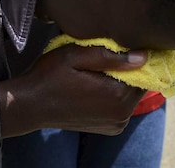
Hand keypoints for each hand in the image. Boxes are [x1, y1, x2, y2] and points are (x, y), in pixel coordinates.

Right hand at [0, 44, 147, 137]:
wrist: (29, 105)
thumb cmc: (50, 75)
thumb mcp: (76, 56)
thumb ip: (111, 56)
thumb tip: (143, 56)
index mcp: (118, 97)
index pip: (144, 72)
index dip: (135, 57)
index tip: (121, 46)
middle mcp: (122, 115)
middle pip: (138, 85)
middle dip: (127, 70)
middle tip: (105, 56)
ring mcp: (116, 125)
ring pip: (130, 95)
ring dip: (120, 82)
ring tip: (96, 70)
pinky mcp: (109, 128)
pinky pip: (121, 106)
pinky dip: (114, 94)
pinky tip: (96, 85)